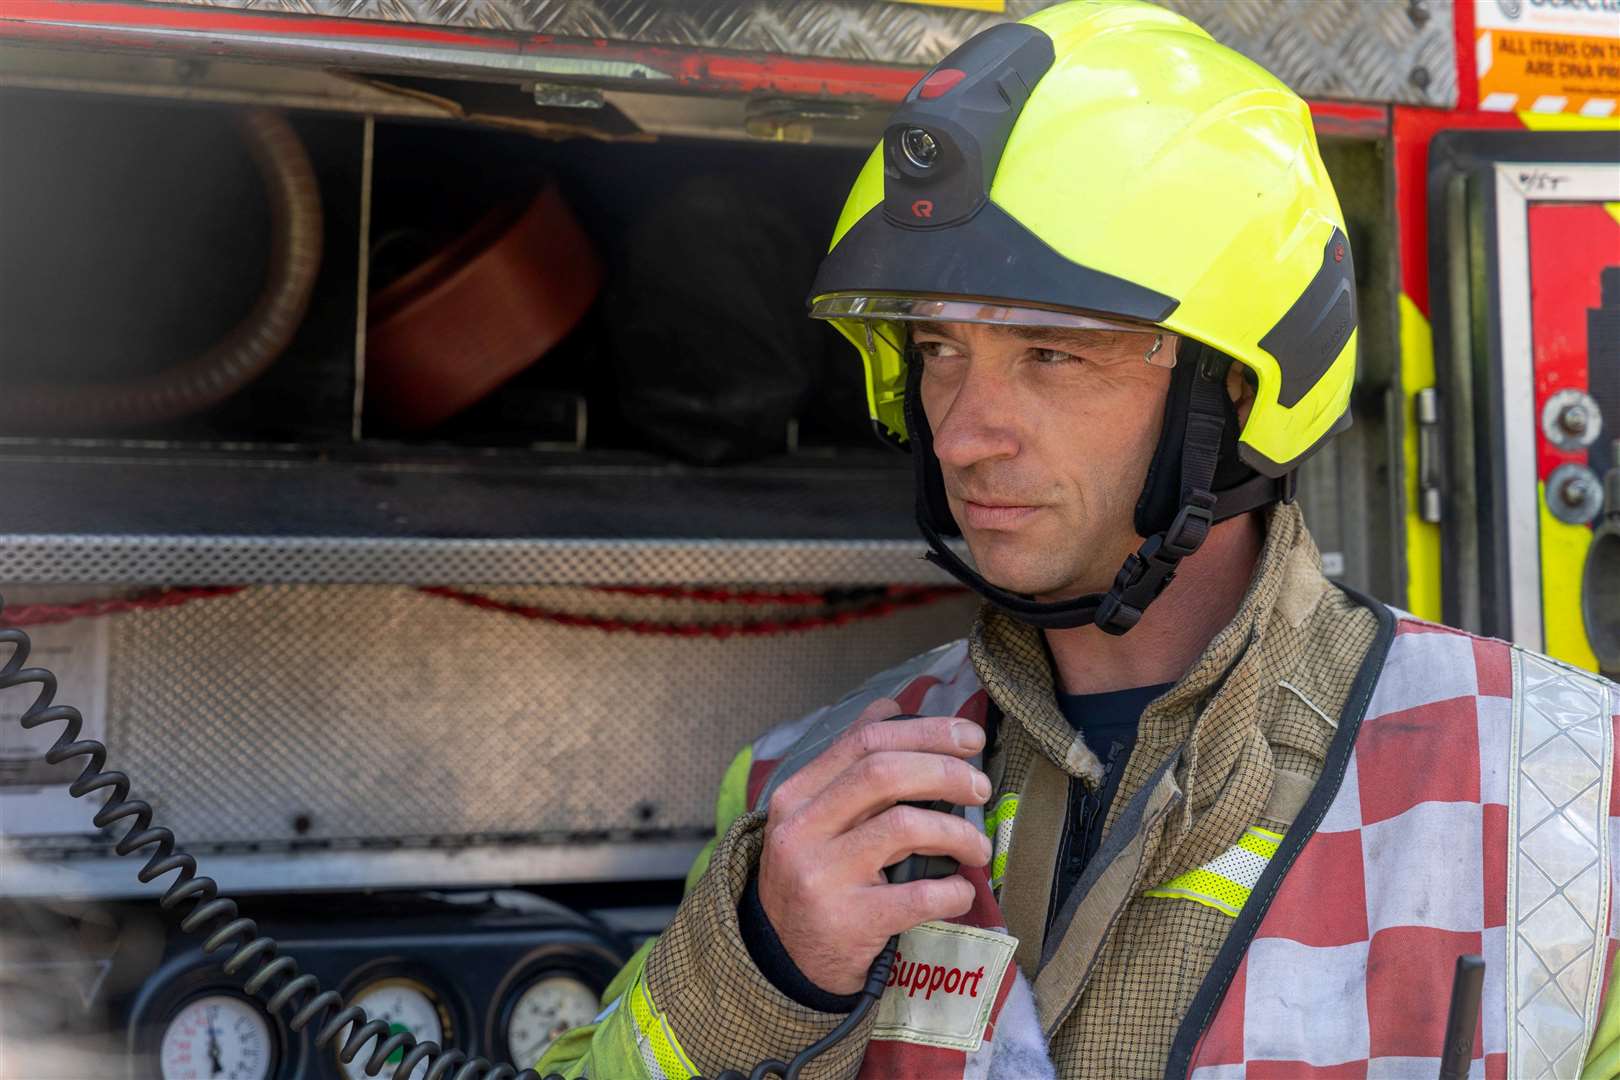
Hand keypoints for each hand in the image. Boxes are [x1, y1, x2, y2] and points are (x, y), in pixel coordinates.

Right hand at [756, 698, 992, 994]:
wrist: (783, 959)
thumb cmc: (813, 876)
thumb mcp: (813, 816)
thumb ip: (848, 763)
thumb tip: (892, 705)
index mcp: (795, 795)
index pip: (864, 742)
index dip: (925, 732)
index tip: (970, 738)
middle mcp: (801, 830)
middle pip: (884, 774)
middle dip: (945, 772)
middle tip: (980, 788)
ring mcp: (822, 877)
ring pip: (904, 828)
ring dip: (957, 832)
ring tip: (978, 848)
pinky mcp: (848, 922)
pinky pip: (917, 895)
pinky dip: (952, 891)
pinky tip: (962, 891)